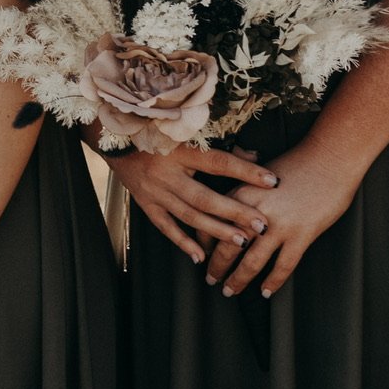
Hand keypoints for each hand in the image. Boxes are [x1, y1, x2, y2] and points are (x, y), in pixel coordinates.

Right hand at [104, 143, 277, 264]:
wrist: (116, 139)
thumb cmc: (158, 133)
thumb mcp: (186, 133)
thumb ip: (221, 146)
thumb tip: (256, 156)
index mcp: (180, 151)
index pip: (218, 162)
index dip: (245, 171)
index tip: (272, 180)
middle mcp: (167, 173)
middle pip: (204, 196)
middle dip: (234, 212)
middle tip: (261, 225)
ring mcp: (155, 191)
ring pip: (188, 215)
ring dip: (216, 230)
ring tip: (241, 242)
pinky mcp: (146, 204)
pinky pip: (166, 227)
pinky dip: (182, 242)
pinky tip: (200, 256)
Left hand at [204, 141, 362, 298]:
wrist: (330, 159)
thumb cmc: (297, 161)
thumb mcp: (259, 169)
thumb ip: (241, 183)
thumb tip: (228, 192)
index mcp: (241, 192)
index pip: (212, 223)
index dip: (203, 242)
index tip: (199, 253)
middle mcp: (254, 211)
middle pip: (227, 246)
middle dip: (216, 266)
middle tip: (209, 279)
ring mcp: (278, 226)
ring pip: (251, 262)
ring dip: (238, 279)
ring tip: (229, 290)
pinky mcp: (301, 235)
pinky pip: (283, 266)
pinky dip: (273, 281)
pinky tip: (266, 292)